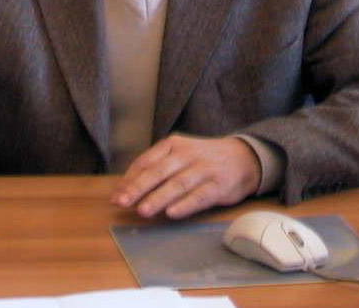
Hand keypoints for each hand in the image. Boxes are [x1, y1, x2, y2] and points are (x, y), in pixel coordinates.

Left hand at [111, 134, 261, 218]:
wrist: (243, 157)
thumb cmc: (202, 159)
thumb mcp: (180, 154)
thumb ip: (156, 168)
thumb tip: (125, 189)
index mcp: (173, 144)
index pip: (147, 161)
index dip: (130, 179)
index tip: (116, 195)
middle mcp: (187, 154)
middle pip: (159, 172)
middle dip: (138, 188)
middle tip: (122, 203)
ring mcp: (204, 169)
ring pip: (177, 184)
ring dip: (158, 198)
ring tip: (143, 210)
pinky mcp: (218, 185)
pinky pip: (199, 196)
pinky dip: (185, 205)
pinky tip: (172, 214)